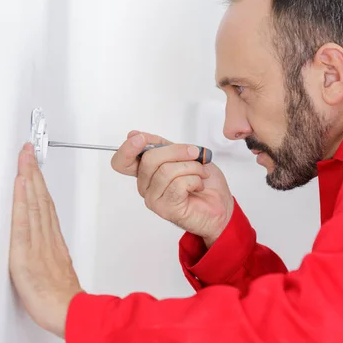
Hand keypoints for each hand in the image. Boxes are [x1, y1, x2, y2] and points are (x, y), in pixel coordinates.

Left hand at [9, 142, 83, 337]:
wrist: (68, 313)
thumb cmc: (64, 298)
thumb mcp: (62, 271)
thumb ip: (56, 254)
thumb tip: (52, 244)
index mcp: (53, 241)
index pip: (45, 205)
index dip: (40, 183)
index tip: (36, 164)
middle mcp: (46, 238)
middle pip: (40, 198)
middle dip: (33, 172)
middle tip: (29, 150)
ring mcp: (36, 243)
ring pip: (33, 204)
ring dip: (28, 178)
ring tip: (25, 159)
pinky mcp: (25, 253)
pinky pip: (24, 221)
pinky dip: (23, 200)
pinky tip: (22, 184)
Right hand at [111, 131, 233, 246]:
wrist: (221, 205)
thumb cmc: (205, 182)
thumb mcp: (184, 154)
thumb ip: (163, 145)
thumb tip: (137, 134)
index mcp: (147, 171)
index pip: (121, 162)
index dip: (127, 148)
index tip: (140, 138)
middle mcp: (146, 185)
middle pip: (149, 159)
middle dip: (177, 151)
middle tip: (195, 154)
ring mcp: (154, 198)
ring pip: (166, 170)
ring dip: (191, 167)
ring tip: (201, 173)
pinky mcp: (166, 208)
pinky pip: (178, 184)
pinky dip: (194, 180)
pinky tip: (198, 186)